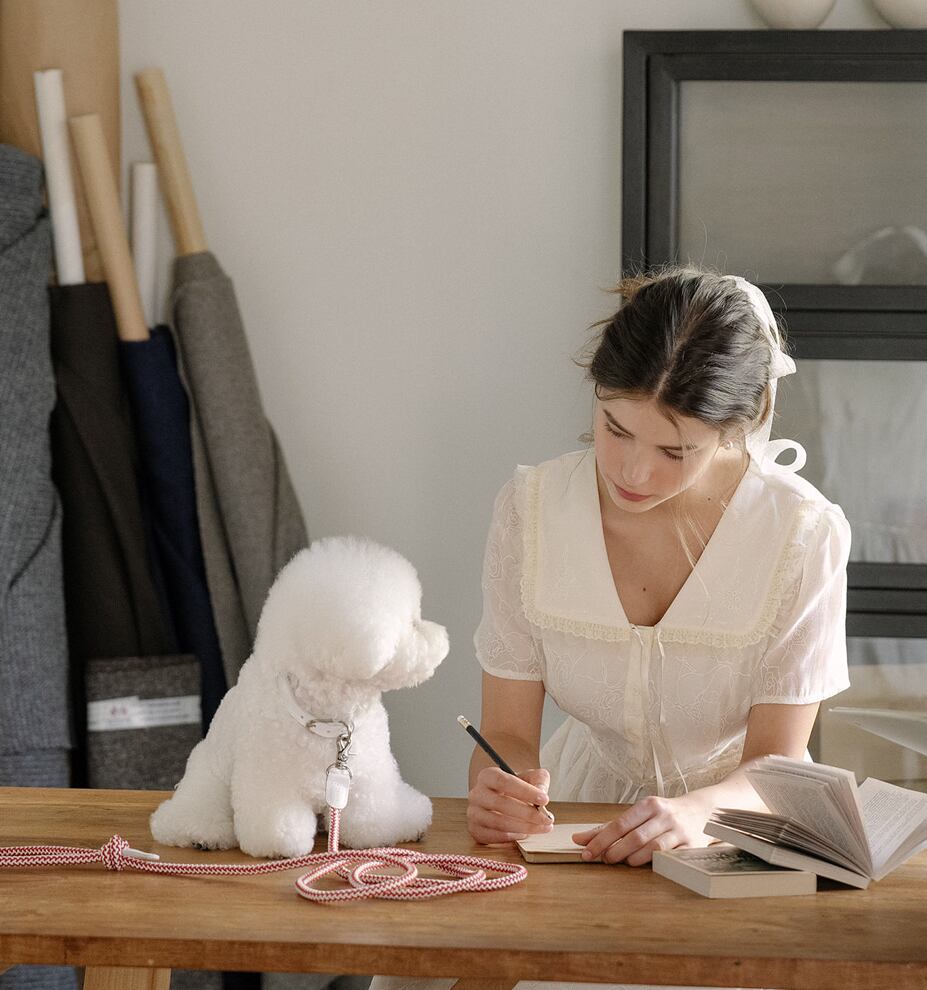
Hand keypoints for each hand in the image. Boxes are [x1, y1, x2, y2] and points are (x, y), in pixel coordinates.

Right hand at [467, 766, 553, 844]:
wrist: (504, 798)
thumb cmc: (518, 788)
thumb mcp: (531, 777)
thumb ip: (539, 780)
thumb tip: (542, 793)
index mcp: (488, 776)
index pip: (504, 781)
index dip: (525, 791)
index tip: (544, 799)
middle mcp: (477, 794)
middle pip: (501, 803)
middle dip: (527, 813)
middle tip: (547, 819)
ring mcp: (474, 813)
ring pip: (498, 822)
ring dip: (523, 828)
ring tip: (540, 828)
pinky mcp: (475, 830)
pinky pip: (492, 837)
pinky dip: (510, 837)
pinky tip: (524, 834)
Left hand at [572, 793, 711, 865]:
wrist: (702, 812)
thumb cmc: (663, 815)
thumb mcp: (639, 815)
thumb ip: (609, 828)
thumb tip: (579, 839)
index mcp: (648, 805)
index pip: (619, 824)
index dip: (601, 839)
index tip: (586, 852)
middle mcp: (663, 815)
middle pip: (634, 836)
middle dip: (614, 850)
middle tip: (604, 859)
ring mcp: (678, 830)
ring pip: (651, 847)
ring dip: (633, 858)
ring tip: (623, 862)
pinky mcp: (690, 846)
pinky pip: (669, 857)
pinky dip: (653, 862)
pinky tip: (645, 865)